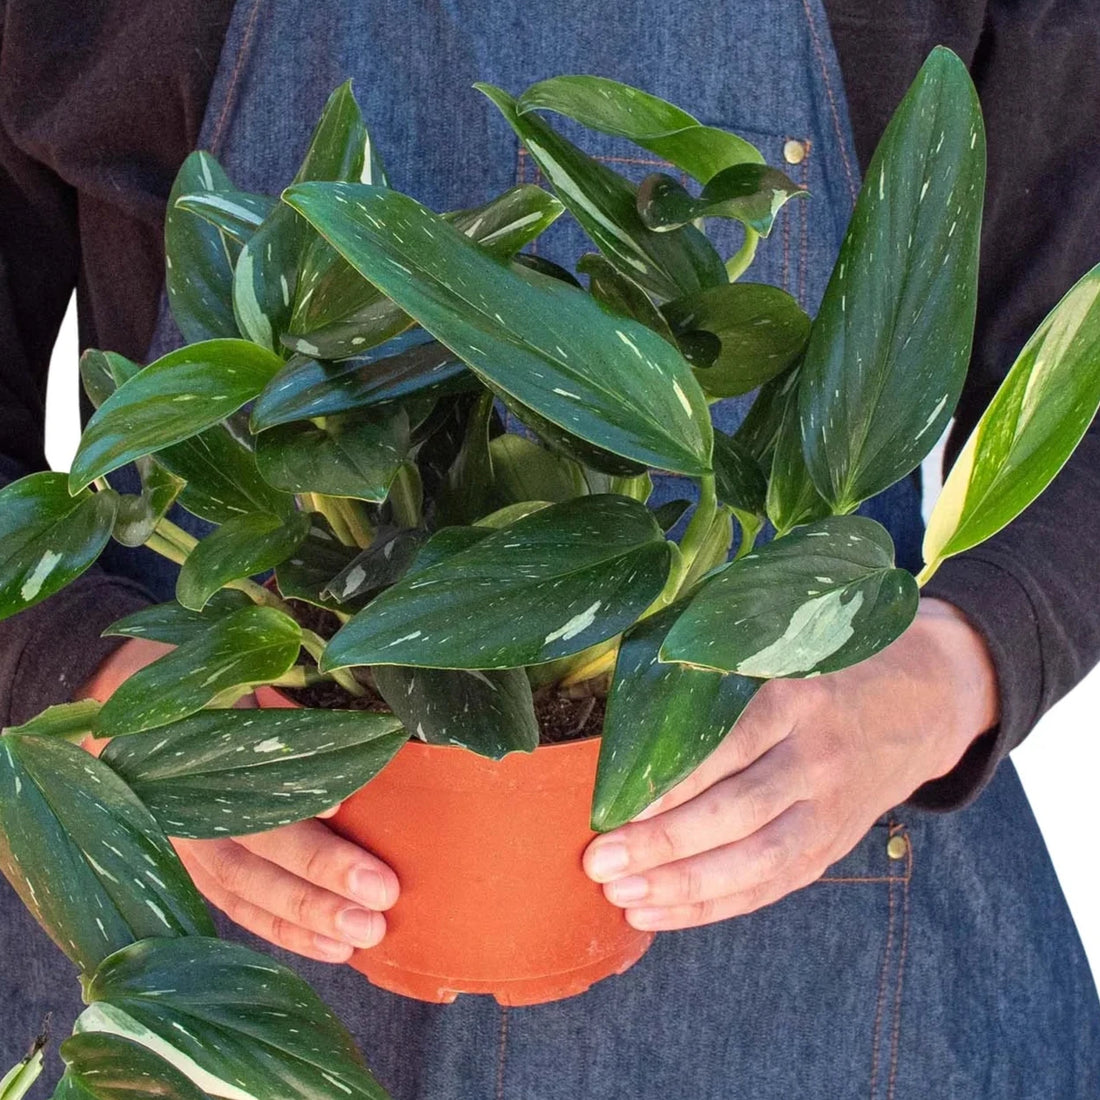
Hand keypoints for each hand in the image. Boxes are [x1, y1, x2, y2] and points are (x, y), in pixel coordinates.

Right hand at [77, 636, 399, 962]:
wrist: (116, 694)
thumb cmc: (189, 667)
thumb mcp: (221, 656)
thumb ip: (275, 678)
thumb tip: (356, 697)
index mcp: (182, 737)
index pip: (237, 771)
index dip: (288, 790)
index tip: (341, 803)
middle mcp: (174, 796)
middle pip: (247, 842)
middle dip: (315, 871)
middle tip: (380, 892)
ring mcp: (177, 836)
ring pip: (242, 887)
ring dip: (304, 916)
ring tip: (363, 935)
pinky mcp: (186, 863)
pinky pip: (234, 904)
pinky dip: (281, 929)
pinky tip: (330, 947)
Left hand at [583, 598, 998, 930]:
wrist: (923, 701)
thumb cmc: (825, 672)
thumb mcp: (784, 655)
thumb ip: (722, 680)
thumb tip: (629, 717)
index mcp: (798, 698)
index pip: (728, 747)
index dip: (673, 783)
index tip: (616, 805)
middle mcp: (817, 756)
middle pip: (738, 811)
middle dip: (664, 842)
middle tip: (599, 861)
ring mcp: (830, 808)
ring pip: (756, 860)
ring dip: (683, 885)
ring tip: (621, 896)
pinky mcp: (832, 845)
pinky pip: (770, 887)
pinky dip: (711, 906)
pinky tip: (658, 912)